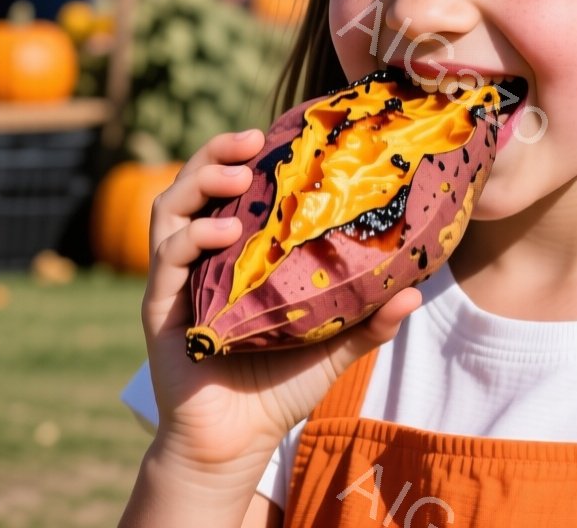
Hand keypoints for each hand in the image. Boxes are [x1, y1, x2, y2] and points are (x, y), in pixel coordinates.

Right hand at [141, 129, 421, 472]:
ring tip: (238, 173)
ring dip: (199, 181)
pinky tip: (222, 231)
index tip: (282, 132)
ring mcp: (175, 280)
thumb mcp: (333, 347)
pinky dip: (191, 236)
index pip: (234, 191)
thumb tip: (417, 290)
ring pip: (170, 209)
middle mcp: (200, 259)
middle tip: (255, 139)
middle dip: (218, 153)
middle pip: (195, 186)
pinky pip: (165, 258)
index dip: (249, 156)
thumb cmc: (281, 390)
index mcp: (235, 256)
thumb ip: (370, 321)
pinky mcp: (159, 307)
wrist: (237, 444)